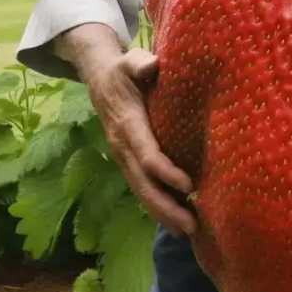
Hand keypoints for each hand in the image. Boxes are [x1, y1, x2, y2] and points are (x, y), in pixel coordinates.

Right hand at [85, 48, 196, 237]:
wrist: (100, 80)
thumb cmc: (124, 69)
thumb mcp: (130, 60)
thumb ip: (140, 63)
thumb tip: (152, 66)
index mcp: (127, 124)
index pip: (147, 153)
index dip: (166, 172)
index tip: (189, 185)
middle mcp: (122, 147)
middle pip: (143, 183)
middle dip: (166, 207)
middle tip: (191, 227)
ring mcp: (123, 158)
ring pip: (141, 191)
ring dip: (163, 214)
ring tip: (188, 232)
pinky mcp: (128, 162)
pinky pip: (142, 188)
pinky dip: (158, 206)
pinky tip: (177, 221)